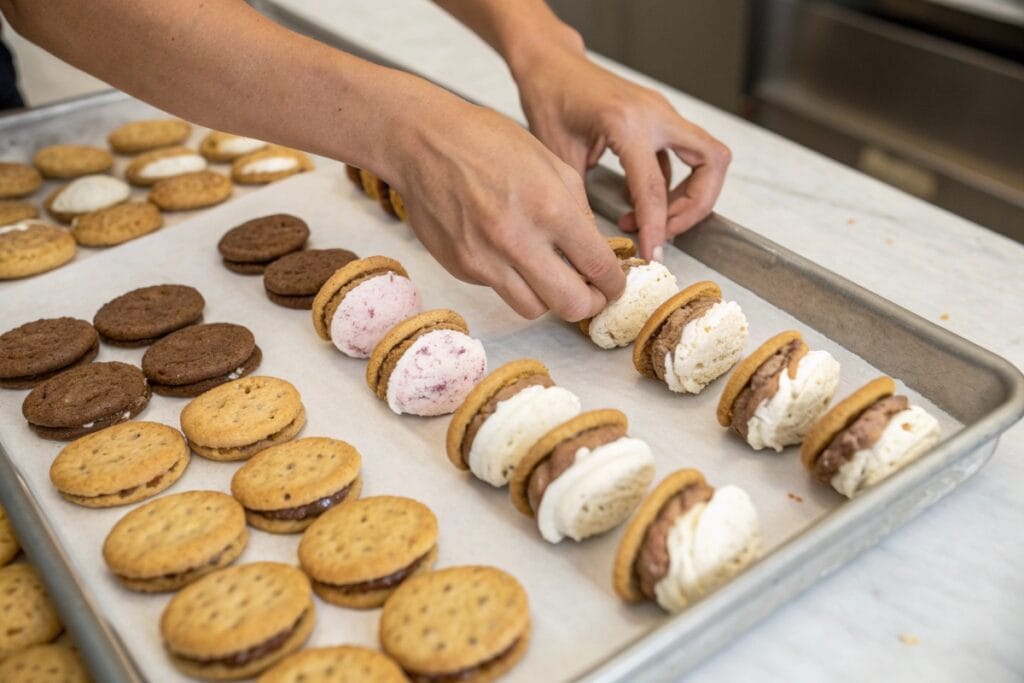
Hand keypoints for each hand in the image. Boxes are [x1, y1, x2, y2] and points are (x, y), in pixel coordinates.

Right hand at [386, 93, 624, 320]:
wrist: (421, 142)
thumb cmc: (483, 141)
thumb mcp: (548, 162)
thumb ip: (577, 208)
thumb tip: (593, 248)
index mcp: (549, 208)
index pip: (598, 267)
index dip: (614, 284)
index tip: (614, 285)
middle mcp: (518, 239)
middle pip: (570, 305)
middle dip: (589, 305)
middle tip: (591, 295)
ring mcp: (485, 259)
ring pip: (534, 309)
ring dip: (549, 298)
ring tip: (551, 277)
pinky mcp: (462, 267)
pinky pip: (500, 289)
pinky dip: (513, 280)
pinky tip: (509, 253)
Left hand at [511, 39, 731, 259]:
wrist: (550, 64)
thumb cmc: (549, 99)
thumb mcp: (559, 156)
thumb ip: (581, 198)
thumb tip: (594, 242)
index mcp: (627, 123)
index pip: (655, 187)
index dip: (658, 227)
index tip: (653, 252)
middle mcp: (654, 113)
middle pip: (711, 162)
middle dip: (696, 206)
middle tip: (666, 232)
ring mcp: (661, 112)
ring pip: (707, 157)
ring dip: (688, 196)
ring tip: (648, 220)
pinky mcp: (659, 118)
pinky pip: (683, 155)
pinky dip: (669, 185)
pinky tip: (637, 202)